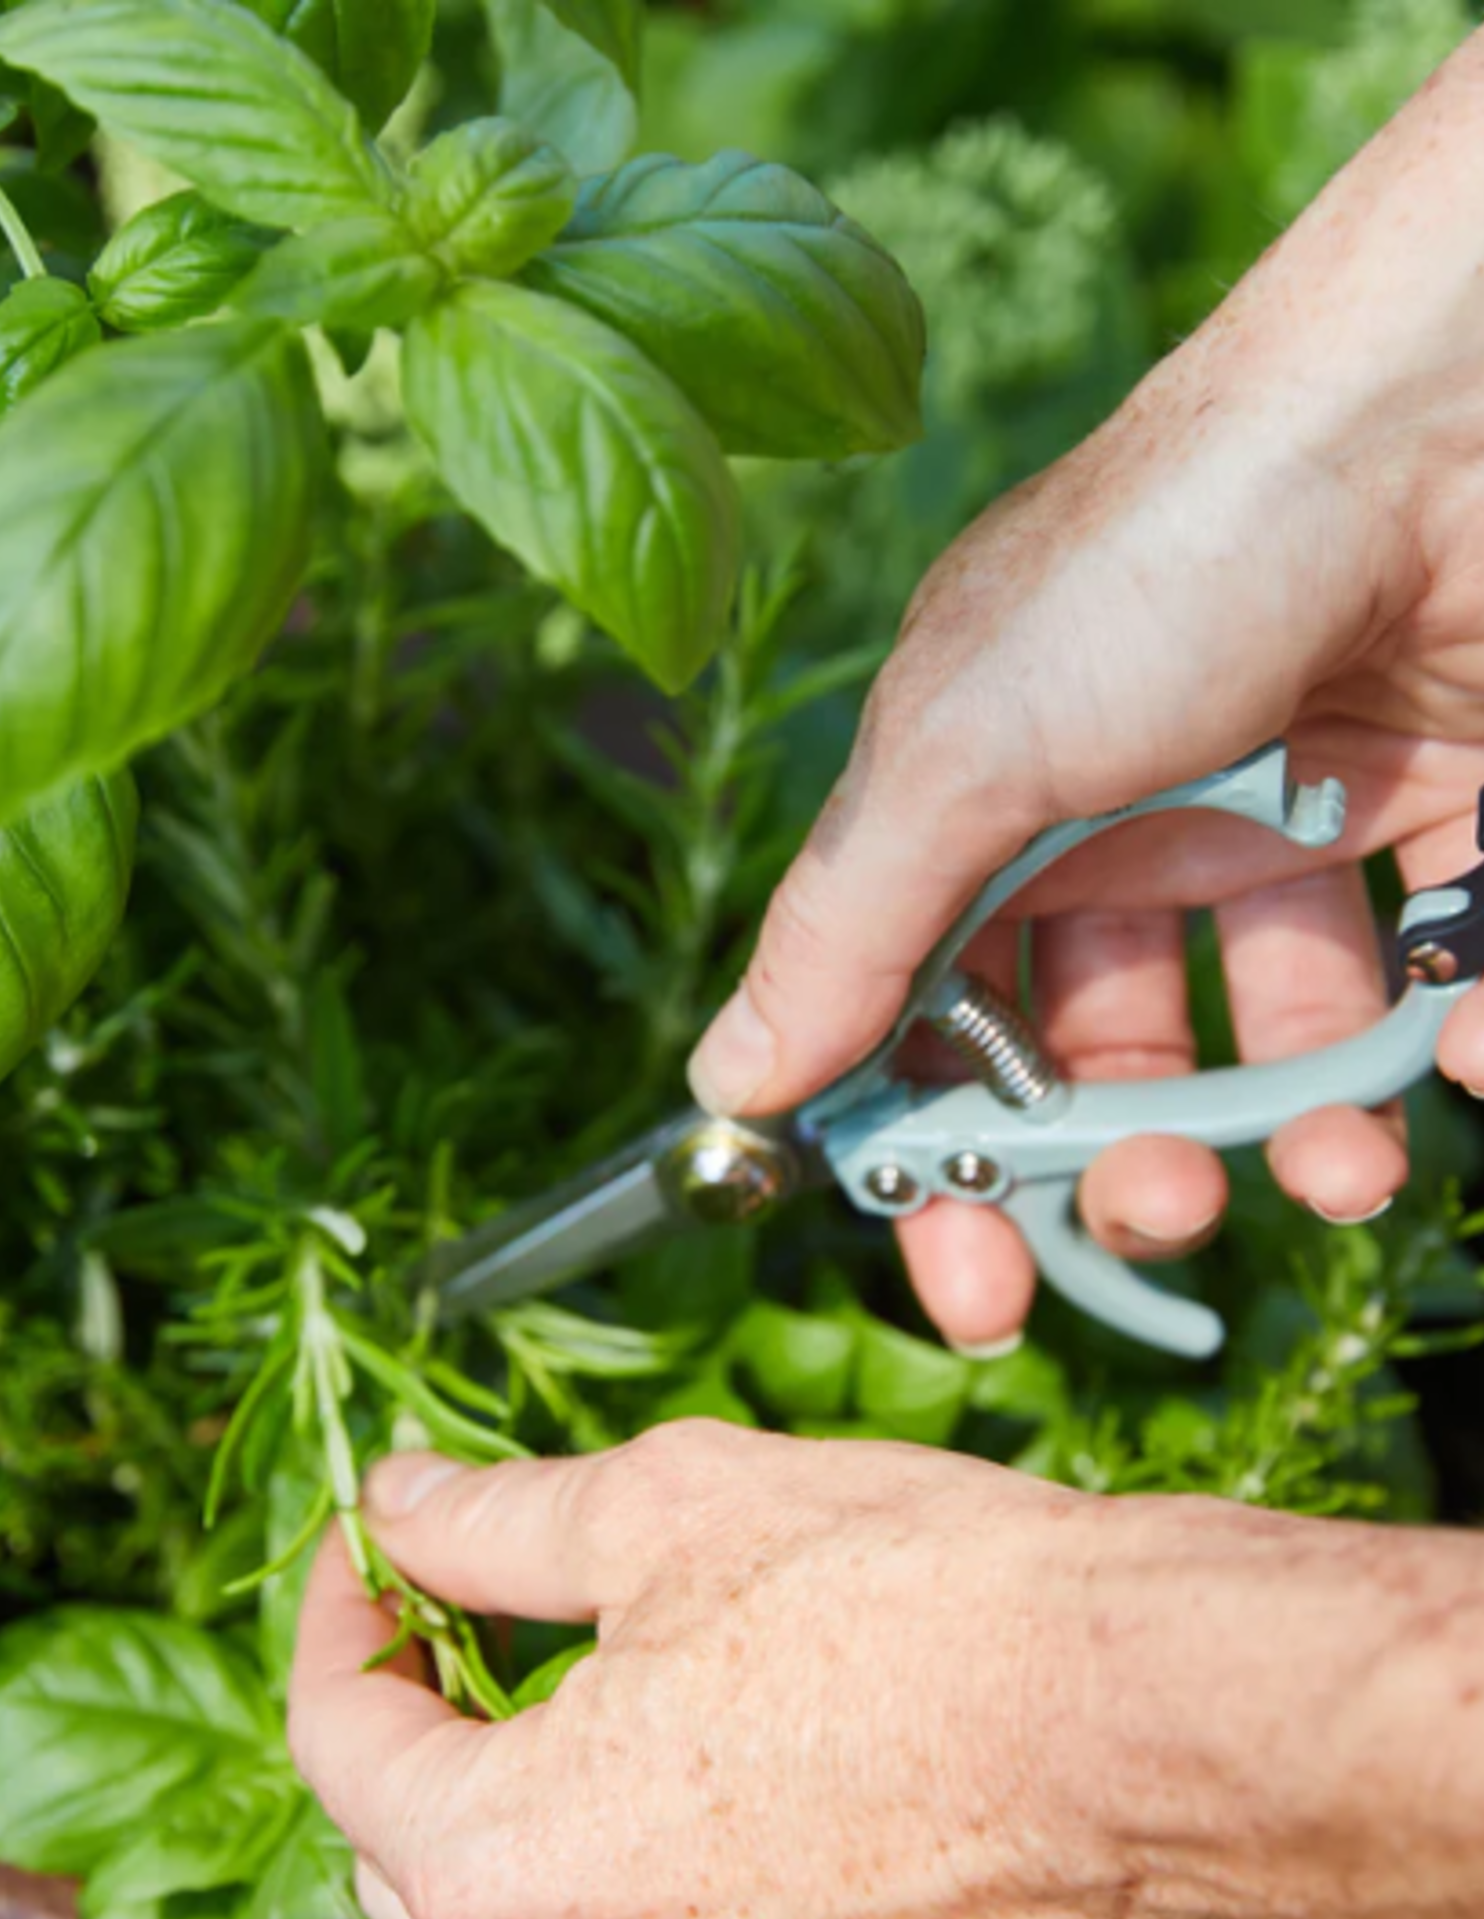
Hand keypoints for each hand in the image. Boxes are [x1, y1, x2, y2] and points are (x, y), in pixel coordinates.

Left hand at [289, 1427, 1483, 1918]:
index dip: (342, 1614)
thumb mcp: (662, 1507)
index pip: (338, 1740)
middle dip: (425, 1725)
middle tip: (474, 1612)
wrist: (1149, 1721)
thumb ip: (489, 1522)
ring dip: (532, 1815)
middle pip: (419, 1860)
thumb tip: (398, 1506)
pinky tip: (720, 1780)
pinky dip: (649, 1889)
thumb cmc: (916, 1605)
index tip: (376, 1548)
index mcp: (508, 1872)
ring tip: (603, 1689)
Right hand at [689, 31, 1483, 1351]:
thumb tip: (725, 1084)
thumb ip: (848, 929)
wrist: (1440, 407)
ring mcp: (1283, 823)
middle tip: (1162, 1216)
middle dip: (1125, 1169)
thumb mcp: (965, 750)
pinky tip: (1464, 1038)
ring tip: (1339, 1169)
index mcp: (983, 813)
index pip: (928, 1023)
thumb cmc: (1166, 558)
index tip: (973, 1294)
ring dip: (1299, 1137)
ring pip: (1275, 1044)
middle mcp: (1124, 827)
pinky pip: (1434, 974)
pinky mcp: (1437, 814)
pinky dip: (1450, 1038)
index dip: (941, 1164)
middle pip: (1102, 1059)